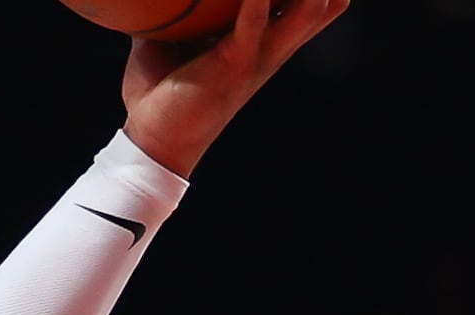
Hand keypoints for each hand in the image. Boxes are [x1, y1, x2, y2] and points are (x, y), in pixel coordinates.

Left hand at [122, 0, 348, 176]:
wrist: (149, 140)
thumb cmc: (158, 93)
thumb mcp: (170, 43)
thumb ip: (175, 13)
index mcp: (262, 40)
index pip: (312, 4)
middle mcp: (271, 47)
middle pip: (325, 4)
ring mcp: (259, 55)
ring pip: (309, 10)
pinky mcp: (236, 64)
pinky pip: (255, 21)